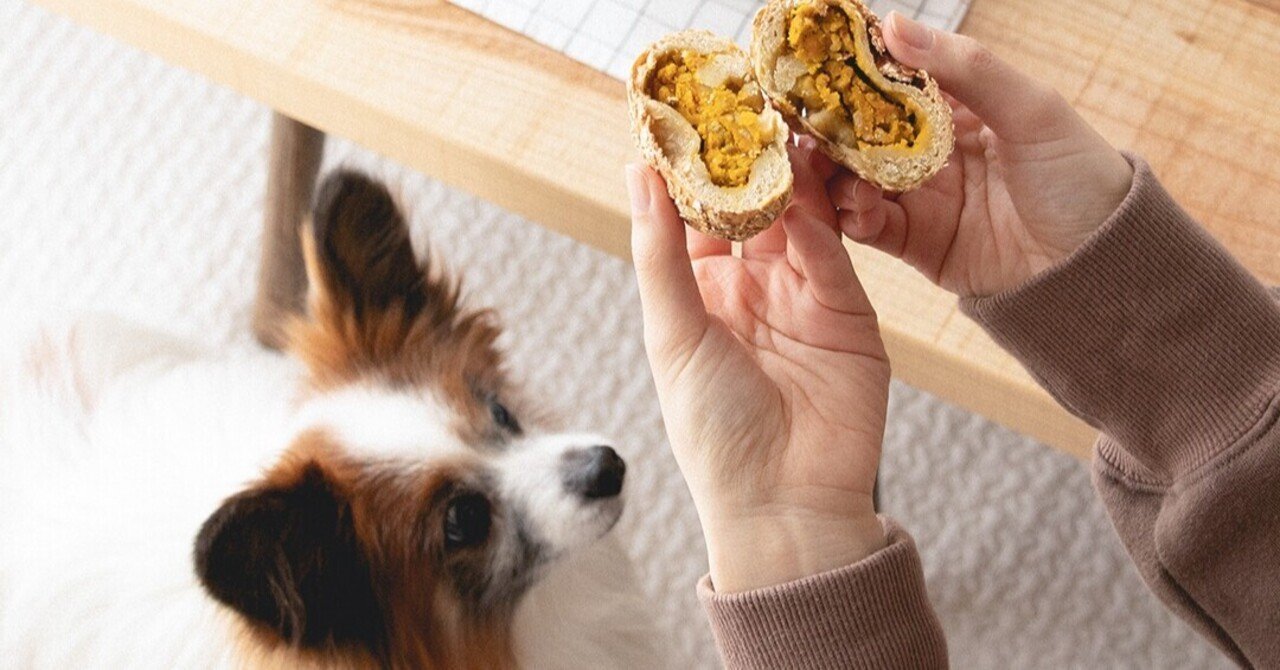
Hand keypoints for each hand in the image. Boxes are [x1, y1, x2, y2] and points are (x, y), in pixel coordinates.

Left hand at [627, 142, 888, 592]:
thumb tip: (636, 173)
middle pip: (746, 209)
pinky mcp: (846, 309)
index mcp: (696, 298)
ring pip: (793, 219)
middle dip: (744, 164)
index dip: (688, 173)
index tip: (686, 120)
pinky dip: (819, 213)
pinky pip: (831, 248)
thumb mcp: (673, 334)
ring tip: (776, 129)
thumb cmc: (715, 432)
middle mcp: (747, 291)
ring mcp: (799, 297)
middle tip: (741, 109)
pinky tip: (805, 180)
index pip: (691, 219)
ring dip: (786, 177)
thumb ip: (660, 252)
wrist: (786, 502)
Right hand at [831, 13, 1133, 296]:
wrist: (1100, 267)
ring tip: (815, 166)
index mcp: (957, 110)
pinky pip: (867, 227)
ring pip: (854, 180)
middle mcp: (929, 153)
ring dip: (830, 173)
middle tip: (796, 121)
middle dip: (825, 128)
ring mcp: (919, 199)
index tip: (810, 60)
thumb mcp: (1031, 109)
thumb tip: (894, 23)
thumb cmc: (1080, 177)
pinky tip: (848, 204)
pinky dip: (849, 215)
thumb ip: (965, 68)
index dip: (850, 71)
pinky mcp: (914, 245)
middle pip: (860, 135)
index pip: (890, 83)